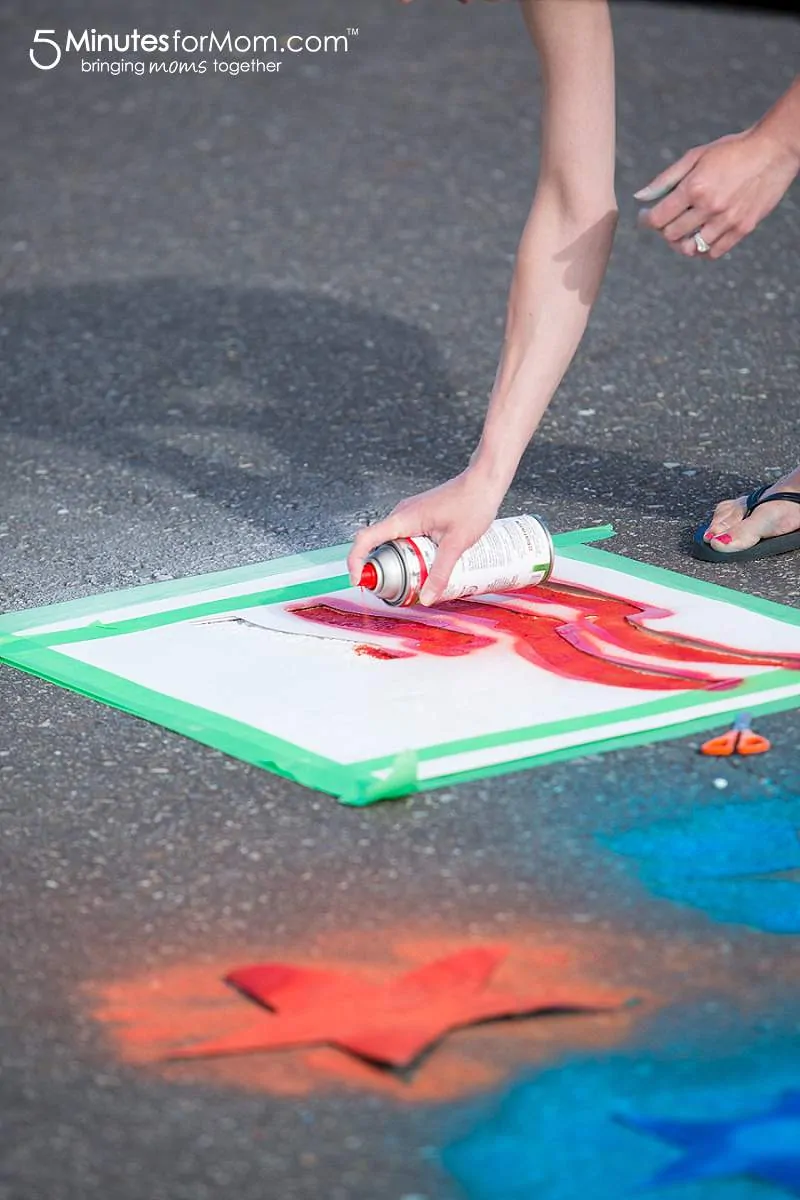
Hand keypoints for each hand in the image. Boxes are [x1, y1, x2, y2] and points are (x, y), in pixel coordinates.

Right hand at [347, 468, 503, 605]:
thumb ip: (441, 572)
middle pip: (378, 545)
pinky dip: (411, 553)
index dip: (355, 561)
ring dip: (399, 561)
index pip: (365, 539)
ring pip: (394, 542)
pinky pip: (406, 537)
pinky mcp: (420, 516)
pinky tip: (429, 563)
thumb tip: (426, 598)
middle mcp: (401, 515)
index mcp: (403, 519)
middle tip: (397, 589)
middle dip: (383, 569)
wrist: (485, 481)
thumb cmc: (472, 504)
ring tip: (416, 579)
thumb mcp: (456, 544)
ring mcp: (410, 514)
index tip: (359, 580)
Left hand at [635, 126, 798, 258]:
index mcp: (695, 187)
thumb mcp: (696, 156)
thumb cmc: (732, 150)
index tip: (645, 217)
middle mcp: (710, 207)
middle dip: (663, 229)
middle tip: (666, 220)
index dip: (646, 220)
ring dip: (681, 241)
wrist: (773, 151)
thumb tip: (640, 197)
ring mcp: (727, 221)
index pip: (658, 218)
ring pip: (690, 248)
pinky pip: (713, 253)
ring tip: (683, 230)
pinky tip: (700, 237)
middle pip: (671, 235)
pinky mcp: (742, 229)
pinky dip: (701, 249)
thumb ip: (666, 178)